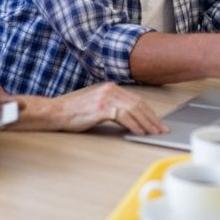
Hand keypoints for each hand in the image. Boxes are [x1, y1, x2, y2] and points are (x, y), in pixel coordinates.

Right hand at [45, 83, 167, 134]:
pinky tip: (140, 132)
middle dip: (152, 118)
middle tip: (162, 129)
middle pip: (138, 104)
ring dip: (146, 123)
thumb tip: (132, 118)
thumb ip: (114, 107)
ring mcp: (106, 98)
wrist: (57, 112)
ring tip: (154, 132)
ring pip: (133, 110)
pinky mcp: (101, 108)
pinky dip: (134, 125)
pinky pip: (123, 117)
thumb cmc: (75, 112)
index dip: (150, 112)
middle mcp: (110, 90)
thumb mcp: (98, 105)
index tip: (158, 122)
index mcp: (111, 88)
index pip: (136, 100)